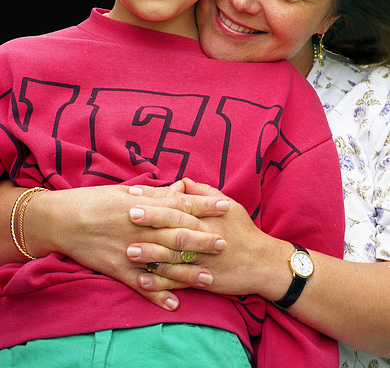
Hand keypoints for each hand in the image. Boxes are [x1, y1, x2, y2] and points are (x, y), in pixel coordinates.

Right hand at [24, 182, 228, 310]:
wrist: (62, 219)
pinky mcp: (117, 269)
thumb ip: (156, 193)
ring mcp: (129, 250)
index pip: (181, 204)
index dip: (204, 204)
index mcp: (144, 205)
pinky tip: (174, 304)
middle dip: (203, 239)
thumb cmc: (95, 200)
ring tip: (209, 278)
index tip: (226, 205)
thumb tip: (182, 188)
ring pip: (164, 263)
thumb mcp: (126, 190)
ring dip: (187, 271)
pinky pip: (141, 284)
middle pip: (178, 235)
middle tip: (224, 243)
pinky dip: (158, 296)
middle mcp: (140, 228)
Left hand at [127, 179, 287, 299]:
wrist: (263, 262)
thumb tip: (181, 182)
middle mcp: (202, 236)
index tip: (133, 192)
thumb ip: (202, 192)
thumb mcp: (228, 204)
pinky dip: (159, 283)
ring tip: (128, 251)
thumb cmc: (243, 230)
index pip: (176, 203)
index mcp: (206, 216)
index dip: (154, 198)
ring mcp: (201, 260)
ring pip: (172, 256)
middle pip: (173, 227)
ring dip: (149, 255)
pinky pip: (177, 282)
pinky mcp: (201, 280)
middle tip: (126, 216)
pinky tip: (141, 281)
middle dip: (150, 221)